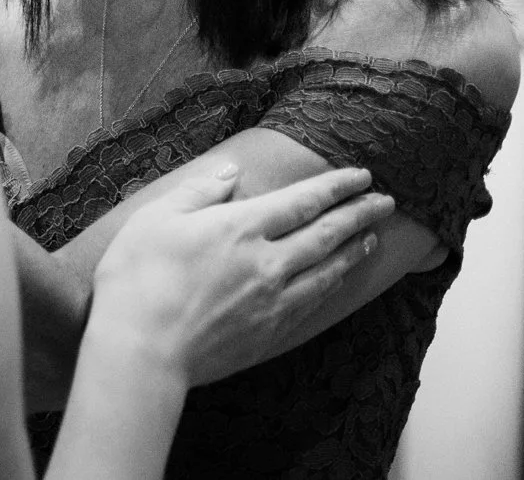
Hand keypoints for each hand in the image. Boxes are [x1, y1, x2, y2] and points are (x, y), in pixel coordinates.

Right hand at [89, 165, 394, 388]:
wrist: (142, 351)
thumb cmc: (137, 281)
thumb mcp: (155, 218)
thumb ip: (198, 191)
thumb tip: (231, 172)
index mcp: (240, 228)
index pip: (303, 201)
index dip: (336, 187)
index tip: (361, 176)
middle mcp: (268, 262)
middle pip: (327, 233)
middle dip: (360, 214)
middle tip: (386, 202)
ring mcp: (273, 300)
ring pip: (328, 270)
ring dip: (354, 250)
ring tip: (372, 237)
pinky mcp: (271, 331)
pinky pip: (314, 301)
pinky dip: (333, 283)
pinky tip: (337, 278)